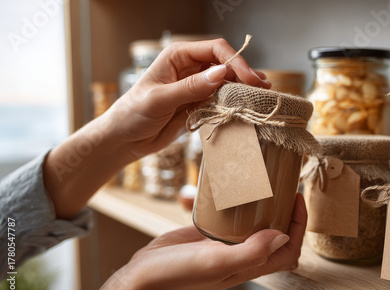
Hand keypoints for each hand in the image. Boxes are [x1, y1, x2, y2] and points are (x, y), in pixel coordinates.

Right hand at [68, 194, 306, 289]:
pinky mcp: (211, 235)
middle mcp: (242, 256)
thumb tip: (282, 235)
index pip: (288, 249)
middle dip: (288, 215)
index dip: (299, 226)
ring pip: (256, 227)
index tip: (297, 200)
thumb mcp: (216, 262)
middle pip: (277, 237)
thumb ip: (251, 253)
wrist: (145, 273)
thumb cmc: (179, 273)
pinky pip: (232, 219)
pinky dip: (239, 206)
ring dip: (267, 209)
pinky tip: (235, 190)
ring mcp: (226, 245)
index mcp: (249, 266)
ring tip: (267, 185)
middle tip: (286, 189)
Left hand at [104, 38, 269, 158]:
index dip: (234, 62)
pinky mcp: (198, 102)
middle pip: (224, 63)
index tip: (248, 79)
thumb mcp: (160, 99)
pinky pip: (221, 97)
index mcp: (178, 56)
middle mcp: (189, 67)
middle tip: (262, 87)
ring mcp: (195, 85)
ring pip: (226, 80)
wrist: (125, 138)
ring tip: (262, 93)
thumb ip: (191, 87)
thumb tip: (221, 73)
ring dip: (243, 87)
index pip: (214, 49)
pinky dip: (234, 100)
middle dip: (244, 73)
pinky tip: (247, 102)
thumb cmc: (133, 113)